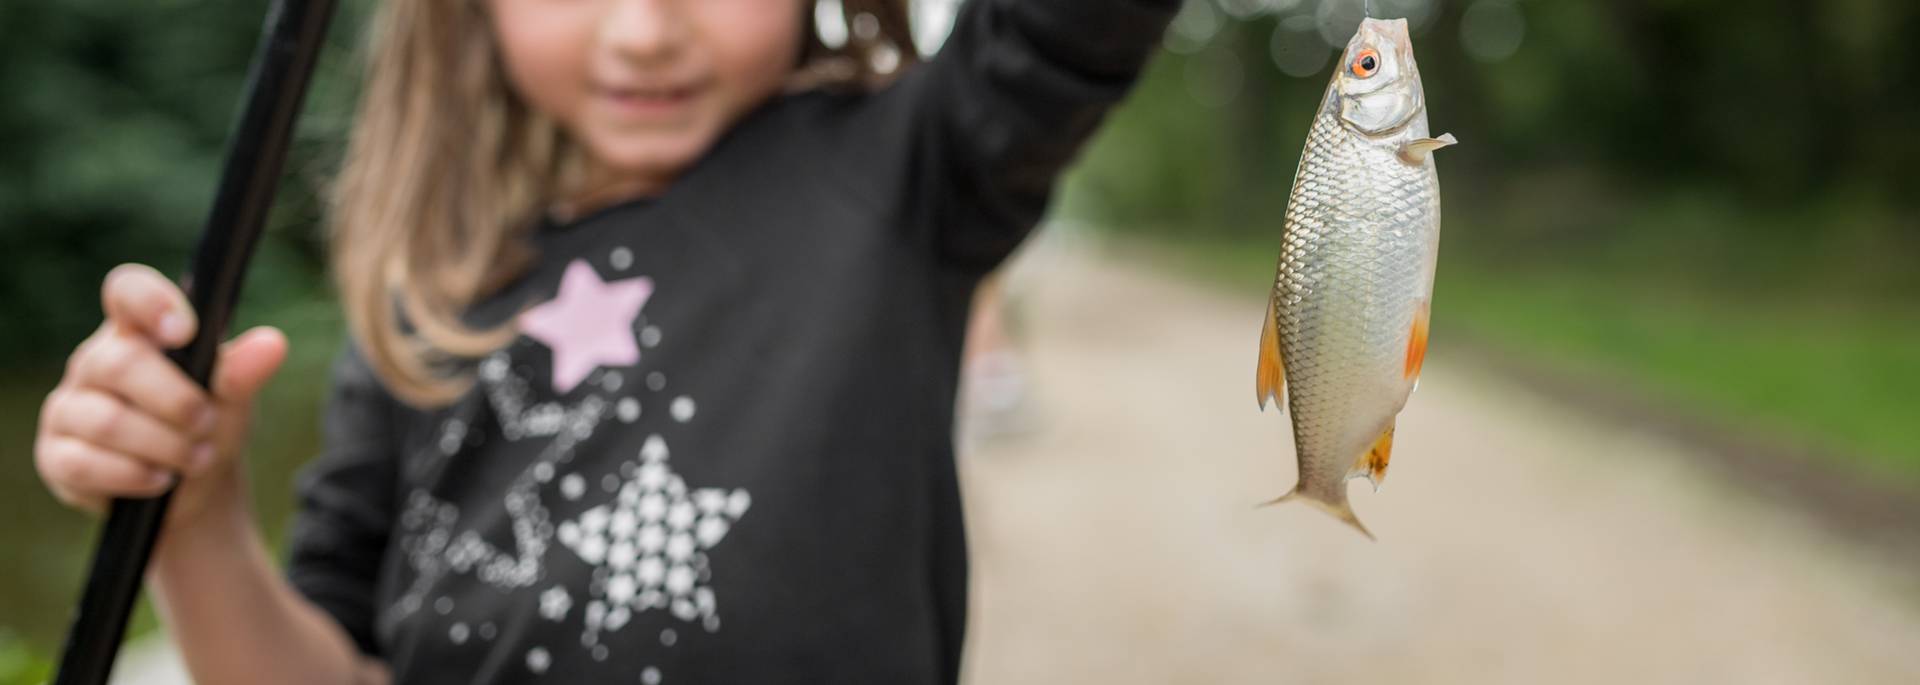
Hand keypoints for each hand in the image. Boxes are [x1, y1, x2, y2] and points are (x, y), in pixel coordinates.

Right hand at [34, 263, 288, 530]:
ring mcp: (69, 409)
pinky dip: (135, 475)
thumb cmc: (207, 424)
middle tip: (208, 422)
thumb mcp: (232, 398)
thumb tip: (273, 344)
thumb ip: (243, 371)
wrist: (190, 488)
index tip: (186, 332)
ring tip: (198, 457)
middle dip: (177, 401)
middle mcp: (94, 362)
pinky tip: (161, 479)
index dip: (151, 302)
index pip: (127, 290)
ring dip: (166, 445)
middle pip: (122, 364)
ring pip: (108, 421)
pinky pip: (86, 465)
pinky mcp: (57, 456)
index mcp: (136, 331)